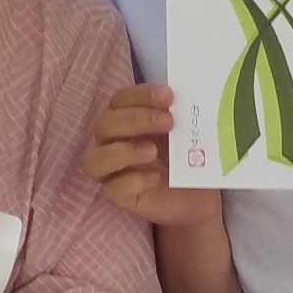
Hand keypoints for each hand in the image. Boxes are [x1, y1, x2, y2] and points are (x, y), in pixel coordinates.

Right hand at [79, 85, 223, 229]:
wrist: (199, 194)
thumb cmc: (186, 155)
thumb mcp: (187, 131)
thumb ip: (180, 114)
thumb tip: (187, 98)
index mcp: (126, 119)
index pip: (119, 100)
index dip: (140, 95)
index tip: (168, 96)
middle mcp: (112, 142)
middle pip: (103, 125)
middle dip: (135, 119)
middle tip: (168, 121)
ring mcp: (112, 171)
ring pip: (93, 160)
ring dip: (121, 152)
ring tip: (152, 151)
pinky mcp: (120, 196)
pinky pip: (112, 190)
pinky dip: (132, 181)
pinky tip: (155, 178)